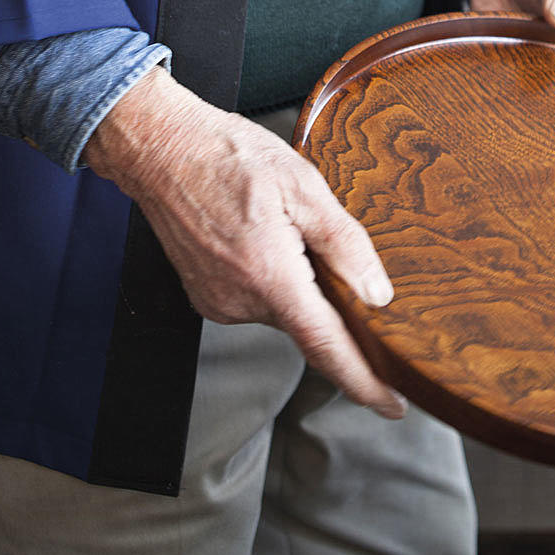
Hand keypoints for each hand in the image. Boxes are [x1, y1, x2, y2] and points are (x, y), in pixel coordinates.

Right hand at [84, 67, 405, 418]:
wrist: (161, 148)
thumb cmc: (227, 156)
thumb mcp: (303, 186)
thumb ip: (344, 244)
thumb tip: (377, 294)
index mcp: (270, 277)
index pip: (326, 347)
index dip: (364, 382)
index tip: (393, 406)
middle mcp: (240, 301)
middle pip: (307, 320)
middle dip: (326, 294)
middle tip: (317, 236)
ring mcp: (218, 302)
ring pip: (281, 307)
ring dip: (296, 281)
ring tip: (281, 223)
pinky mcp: (206, 296)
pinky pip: (256, 298)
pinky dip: (272, 278)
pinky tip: (261, 234)